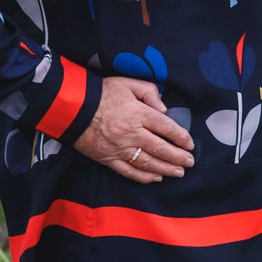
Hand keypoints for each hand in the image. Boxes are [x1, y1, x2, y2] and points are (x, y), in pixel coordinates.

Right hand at [72, 76, 194, 183]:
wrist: (72, 109)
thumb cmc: (101, 93)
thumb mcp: (128, 83)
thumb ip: (150, 92)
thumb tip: (164, 109)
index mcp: (138, 113)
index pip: (167, 128)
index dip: (181, 137)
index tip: (190, 144)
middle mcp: (132, 133)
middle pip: (161, 149)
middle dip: (179, 157)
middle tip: (189, 162)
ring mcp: (120, 149)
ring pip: (148, 163)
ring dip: (166, 169)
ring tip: (179, 172)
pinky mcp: (109, 159)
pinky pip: (130, 172)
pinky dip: (145, 177)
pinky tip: (156, 178)